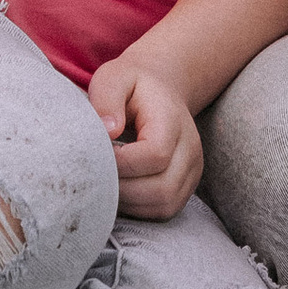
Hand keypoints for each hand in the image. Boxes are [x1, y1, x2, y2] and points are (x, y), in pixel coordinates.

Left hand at [87, 57, 202, 219]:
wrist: (160, 89)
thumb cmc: (132, 86)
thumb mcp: (115, 77)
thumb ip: (107, 98)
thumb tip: (108, 131)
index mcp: (173, 120)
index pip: (155, 155)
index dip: (121, 164)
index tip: (95, 156)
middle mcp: (190, 149)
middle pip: (162, 188)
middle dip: (122, 190)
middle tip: (95, 176)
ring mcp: (192, 171)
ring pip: (164, 205)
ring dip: (130, 203)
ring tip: (106, 183)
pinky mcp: (185, 187)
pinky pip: (164, 211)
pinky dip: (139, 208)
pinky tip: (119, 191)